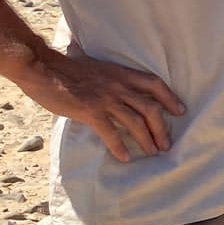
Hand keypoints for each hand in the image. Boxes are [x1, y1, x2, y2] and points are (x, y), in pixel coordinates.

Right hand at [25, 45, 184, 163]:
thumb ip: (113, 81)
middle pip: (150, 108)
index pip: (154, 84)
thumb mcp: (99, 69)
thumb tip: (122, 97)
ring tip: (152, 153)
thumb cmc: (67, 70)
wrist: (43, 68)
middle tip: (165, 144)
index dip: (170, 98)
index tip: (180, 111)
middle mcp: (118, 86)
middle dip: (161, 128)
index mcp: (121, 74)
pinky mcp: (90, 110)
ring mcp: (105, 99)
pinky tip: (124, 157)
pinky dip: (119, 146)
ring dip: (146, 139)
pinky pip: (110, 132)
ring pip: (135, 122)